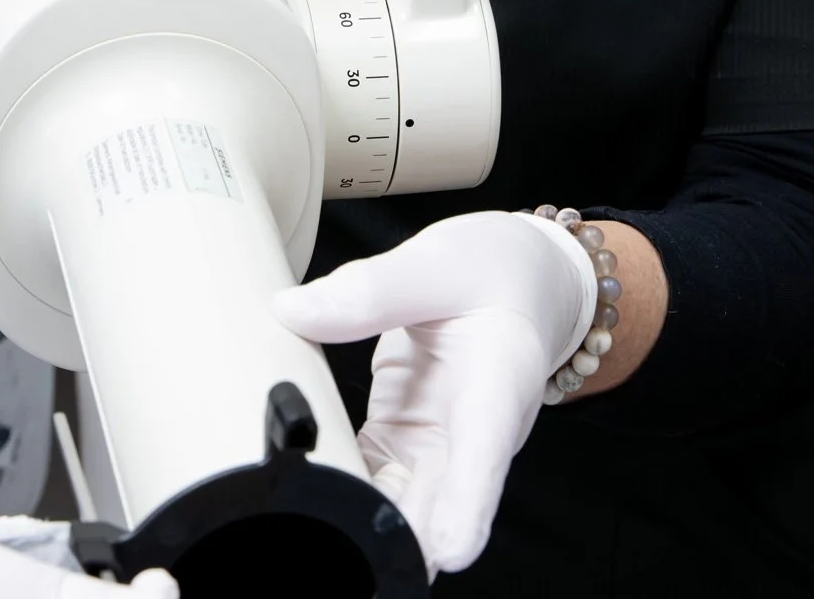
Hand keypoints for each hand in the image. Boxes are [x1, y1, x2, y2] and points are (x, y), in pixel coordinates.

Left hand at [271, 211, 594, 576]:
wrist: (521, 279)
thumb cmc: (495, 269)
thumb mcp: (439, 261)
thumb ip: (372, 288)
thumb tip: (291, 311)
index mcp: (497, 385)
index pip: (484, 457)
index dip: (463, 510)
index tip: (441, 552)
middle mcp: (471, 437)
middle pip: (434, 509)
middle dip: (389, 534)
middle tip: (330, 532)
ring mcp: (436, 448)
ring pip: (397, 509)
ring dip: (355, 519)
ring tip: (302, 511)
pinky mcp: (402, 442)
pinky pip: (367, 481)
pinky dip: (337, 484)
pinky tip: (302, 484)